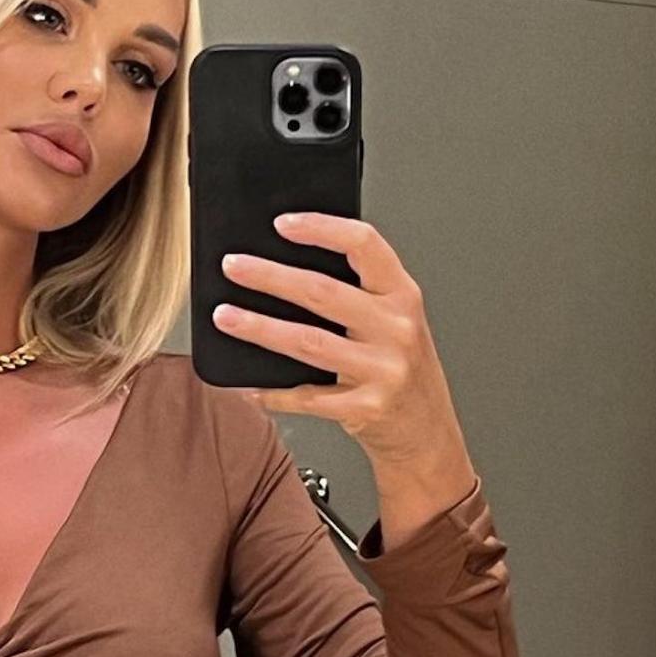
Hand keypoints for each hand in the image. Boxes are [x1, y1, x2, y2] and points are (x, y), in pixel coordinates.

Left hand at [212, 211, 471, 470]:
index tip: (282, 224)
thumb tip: (287, 266)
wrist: (428, 432)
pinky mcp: (366, 408)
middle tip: (233, 267)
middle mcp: (397, 329)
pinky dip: (272, 392)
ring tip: (226, 316)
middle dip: (269, 276)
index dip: (321, 228)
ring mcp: (384, 370)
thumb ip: (360, 293)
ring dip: (259, 327)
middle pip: (322, 291)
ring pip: (307, 341)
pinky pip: (307, 396)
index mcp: (403, 296)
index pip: (364, 245)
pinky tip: (248, 385)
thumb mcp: (396, 321)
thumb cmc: (405, 370)